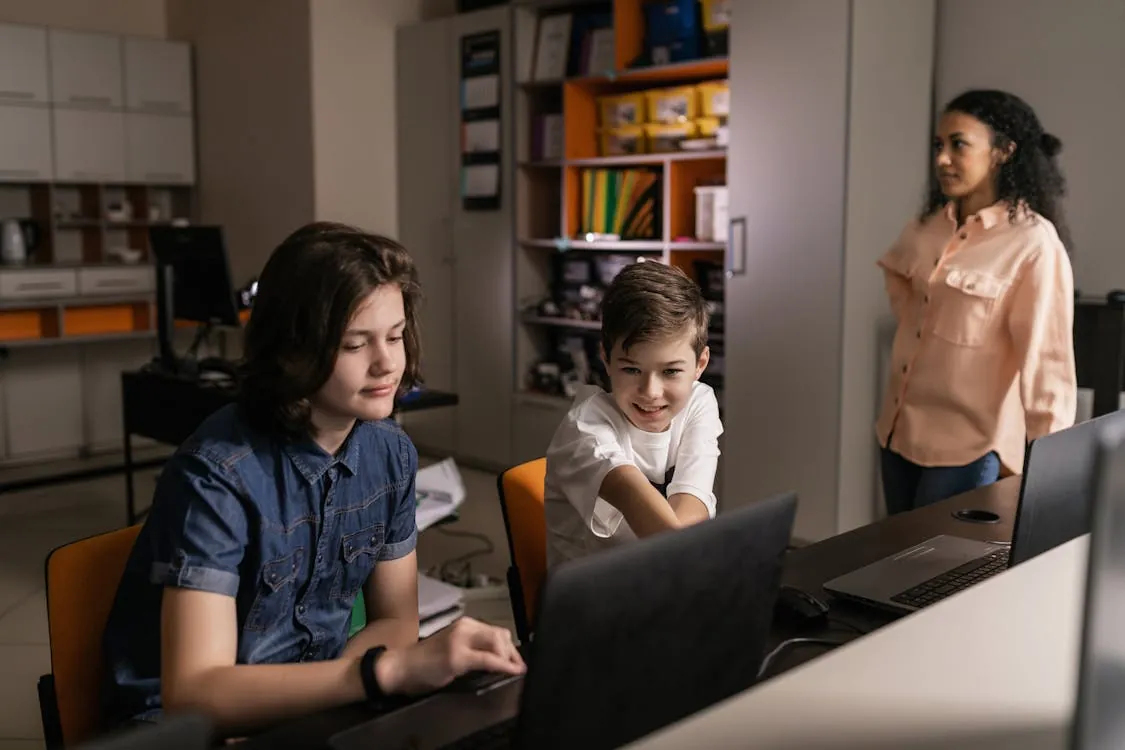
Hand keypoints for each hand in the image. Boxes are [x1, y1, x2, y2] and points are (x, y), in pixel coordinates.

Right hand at [374, 617, 525, 695]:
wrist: (401, 667)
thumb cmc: (425, 662)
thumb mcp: (454, 648)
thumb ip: (474, 647)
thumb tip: (499, 657)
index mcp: (465, 625)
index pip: (497, 631)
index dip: (511, 647)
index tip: (518, 660)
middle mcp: (464, 628)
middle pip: (501, 635)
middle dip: (513, 653)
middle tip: (518, 667)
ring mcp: (460, 641)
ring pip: (497, 644)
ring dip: (509, 659)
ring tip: (513, 671)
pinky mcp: (457, 657)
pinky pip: (488, 659)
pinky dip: (503, 665)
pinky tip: (511, 671)